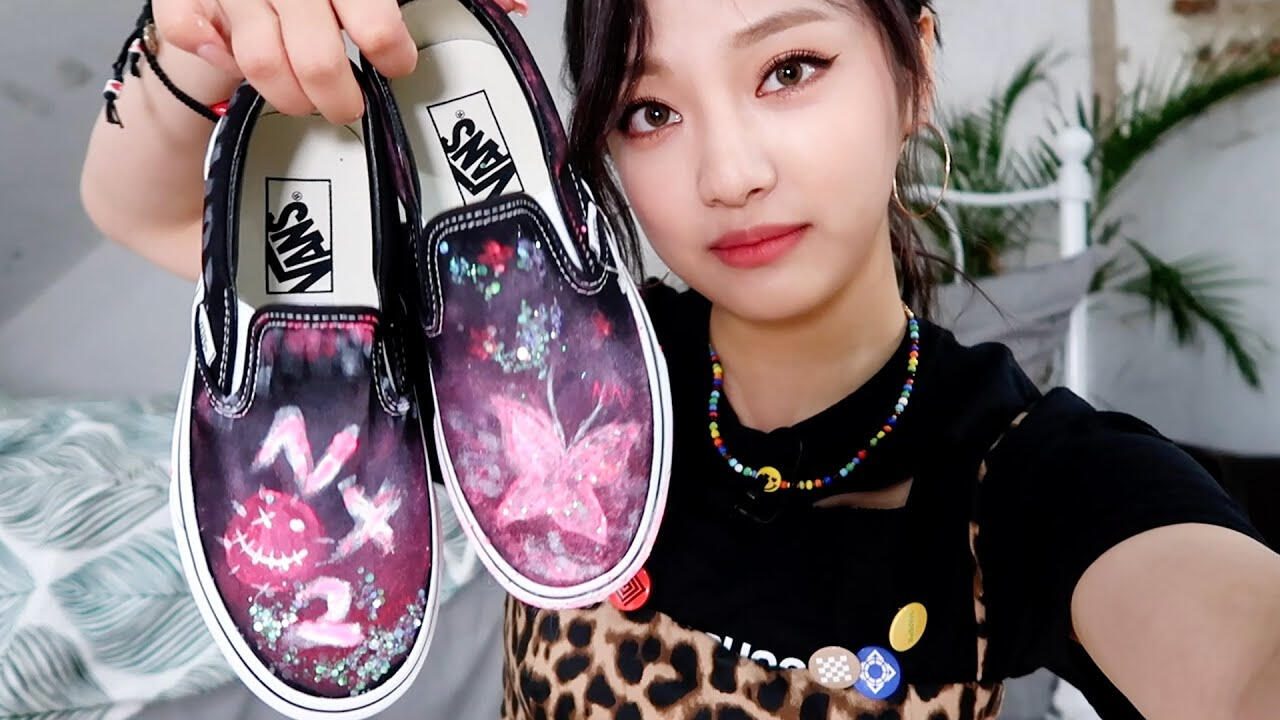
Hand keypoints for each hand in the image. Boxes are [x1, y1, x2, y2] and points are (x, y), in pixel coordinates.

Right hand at [152, 0, 530, 124]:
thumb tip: (514, 8)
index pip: (374, 13)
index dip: (389, 47)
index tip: (399, 64)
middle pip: (312, 53)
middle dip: (338, 93)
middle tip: (352, 107)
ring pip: (257, 59)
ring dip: (287, 95)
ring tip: (308, 103)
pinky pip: (188, 29)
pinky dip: (209, 51)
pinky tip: (230, 65)